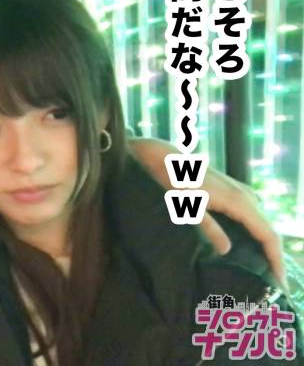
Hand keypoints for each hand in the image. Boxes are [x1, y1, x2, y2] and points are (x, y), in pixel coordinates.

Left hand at [129, 138, 285, 287]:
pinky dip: (257, 234)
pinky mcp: (234, 193)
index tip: (280, 284)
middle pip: (269, 231)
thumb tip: (227, 250)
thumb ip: (208, 228)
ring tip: (266, 271)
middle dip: (275, 257)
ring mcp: (242, 193)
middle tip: (276, 285)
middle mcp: (246, 196)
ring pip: (262, 224)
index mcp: (239, 201)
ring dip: (266, 246)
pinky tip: (251, 249)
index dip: (276, 260)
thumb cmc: (173, 182)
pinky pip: (254, 218)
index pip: (268, 235)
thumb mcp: (187, 207)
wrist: (163, 158)